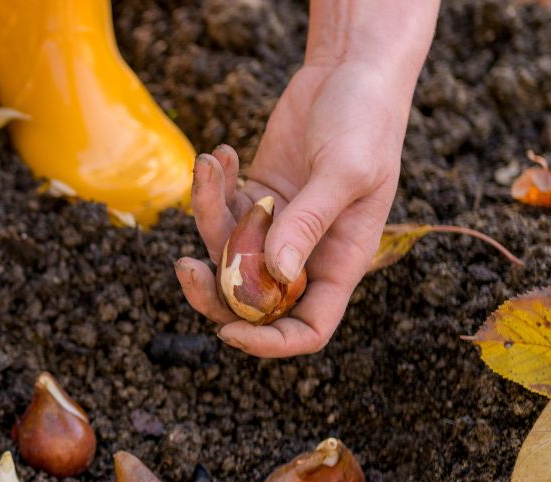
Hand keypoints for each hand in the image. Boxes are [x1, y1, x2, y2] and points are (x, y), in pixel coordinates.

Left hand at [177, 59, 413, 356]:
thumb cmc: (365, 118)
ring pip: (225, 251)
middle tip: (184, 267)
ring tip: (210, 165)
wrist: (352, 69)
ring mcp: (276, 227)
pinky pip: (220, 211)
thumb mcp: (345, 169)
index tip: (229, 333)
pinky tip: (220, 153)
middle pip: (252, 301)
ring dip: (206, 214)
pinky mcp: (255, 197)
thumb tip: (277, 274)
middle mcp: (306, 253)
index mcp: (341, 261)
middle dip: (213, 291)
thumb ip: (310, 221)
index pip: (307, 327)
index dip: (270, 342)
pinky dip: (212, 187)